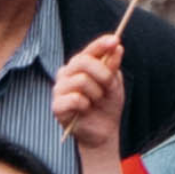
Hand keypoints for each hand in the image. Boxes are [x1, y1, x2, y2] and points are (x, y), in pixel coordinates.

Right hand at [52, 30, 128, 173]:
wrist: (103, 132)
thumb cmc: (107, 105)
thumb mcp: (115, 84)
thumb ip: (113, 66)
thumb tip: (117, 47)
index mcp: (80, 65)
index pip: (90, 49)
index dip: (101, 43)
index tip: (115, 41)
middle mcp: (67, 73)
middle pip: (83, 61)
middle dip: (103, 74)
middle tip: (109, 87)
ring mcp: (59, 88)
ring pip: (81, 80)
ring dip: (96, 93)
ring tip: (96, 101)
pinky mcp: (57, 105)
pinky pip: (75, 98)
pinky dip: (86, 105)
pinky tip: (86, 110)